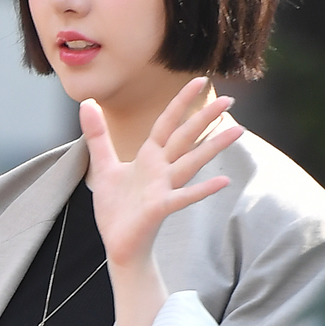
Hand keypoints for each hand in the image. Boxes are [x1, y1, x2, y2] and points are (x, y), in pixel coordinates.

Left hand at [80, 77, 243, 269]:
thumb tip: (86, 101)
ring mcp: (163, 188)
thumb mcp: (103, 166)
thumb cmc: (116, 209)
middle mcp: (161, 169)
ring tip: (238, 131)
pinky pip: (183, 197)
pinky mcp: (160, 208)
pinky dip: (202, 190)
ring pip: (191, 162)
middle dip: (205, 118)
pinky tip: (223, 182)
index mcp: (149, 157)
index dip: (181, 101)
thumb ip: (97, 135)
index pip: (167, 122)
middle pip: (185, 138)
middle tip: (229, 100)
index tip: (199, 80)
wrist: (119, 245)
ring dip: (213, 147)